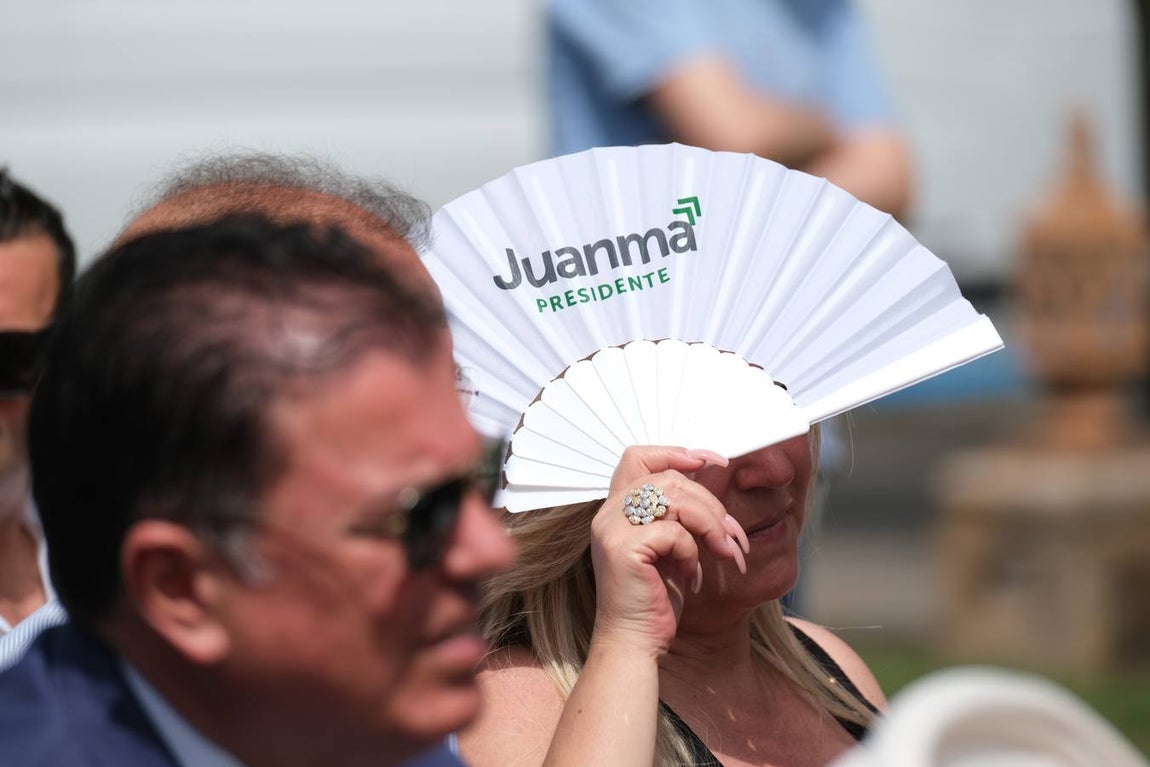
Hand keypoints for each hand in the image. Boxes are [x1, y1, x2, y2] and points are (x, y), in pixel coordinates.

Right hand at [588, 446, 749, 657]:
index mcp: (616, 509)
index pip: (638, 457)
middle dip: (711, 504)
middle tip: (733, 536)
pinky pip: (675, 532)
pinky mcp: (623, 549)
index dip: (676, 452)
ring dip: (711, 524)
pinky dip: (693, 554)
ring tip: (725, 552)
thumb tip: (711, 478)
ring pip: (675, 499)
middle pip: (669, 479)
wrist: (635, 644)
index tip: (712, 462)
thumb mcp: (670, 546)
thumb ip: (678, 513)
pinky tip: (692, 578)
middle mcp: (608, 513)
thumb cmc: (656, 598)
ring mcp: (612, 529)